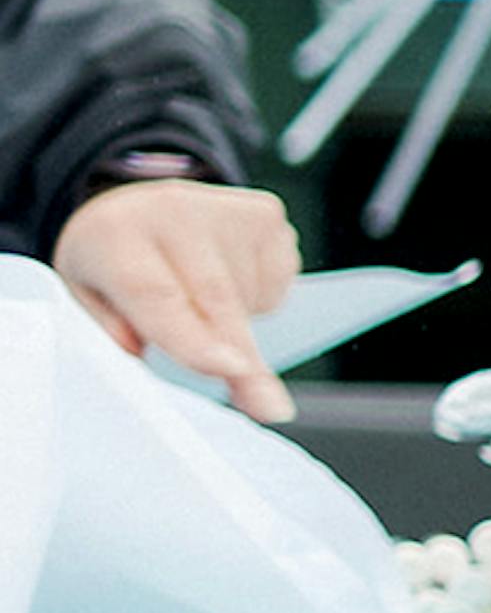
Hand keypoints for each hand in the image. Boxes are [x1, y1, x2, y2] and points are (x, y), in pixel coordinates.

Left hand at [51, 177, 300, 421]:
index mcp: (115, 234)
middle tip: (269, 407)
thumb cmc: (115, 259)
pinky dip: (261, 299)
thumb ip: (111, 328)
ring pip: (253, 299)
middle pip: (219, 301)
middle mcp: (172, 211)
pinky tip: (230, 279)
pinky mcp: (266, 213)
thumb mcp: (88, 293)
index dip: (194, 338)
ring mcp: (226, 210)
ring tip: (202, 301)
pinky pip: (279, 283)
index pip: (156, 294)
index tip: (230, 371)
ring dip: (240, 323)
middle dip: (247, 361)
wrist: (138, 205)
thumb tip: (144, 353)